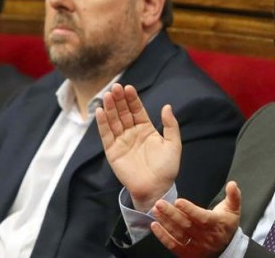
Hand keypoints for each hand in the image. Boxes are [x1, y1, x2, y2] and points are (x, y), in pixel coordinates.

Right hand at [96, 84, 180, 210]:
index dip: (132, 99)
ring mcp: (121, 141)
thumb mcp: (173, 144)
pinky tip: (100, 111)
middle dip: (119, 100)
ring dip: (110, 108)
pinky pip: (106, 135)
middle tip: (116, 87)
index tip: (129, 88)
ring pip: (114, 121)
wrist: (156, 188)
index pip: (137, 110)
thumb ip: (171, 125)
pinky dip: (102, 123)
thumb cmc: (167, 168)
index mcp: (146, 129)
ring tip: (108, 95)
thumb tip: (167, 106)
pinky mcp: (112, 151)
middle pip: (123, 112)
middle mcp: (132, 133)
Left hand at [150, 181, 241, 256]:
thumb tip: (232, 184)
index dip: (189, 209)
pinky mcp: (188, 253)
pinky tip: (155, 226)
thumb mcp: (233, 209)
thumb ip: (233, 196)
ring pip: (178, 234)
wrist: (226, 248)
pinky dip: (163, 236)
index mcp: (216, 224)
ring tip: (155, 211)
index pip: (201, 217)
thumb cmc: (226, 224)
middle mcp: (205, 237)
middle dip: (171, 214)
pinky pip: (174, 245)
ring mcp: (196, 246)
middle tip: (159, 203)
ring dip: (165, 222)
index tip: (178, 201)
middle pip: (186, 225)